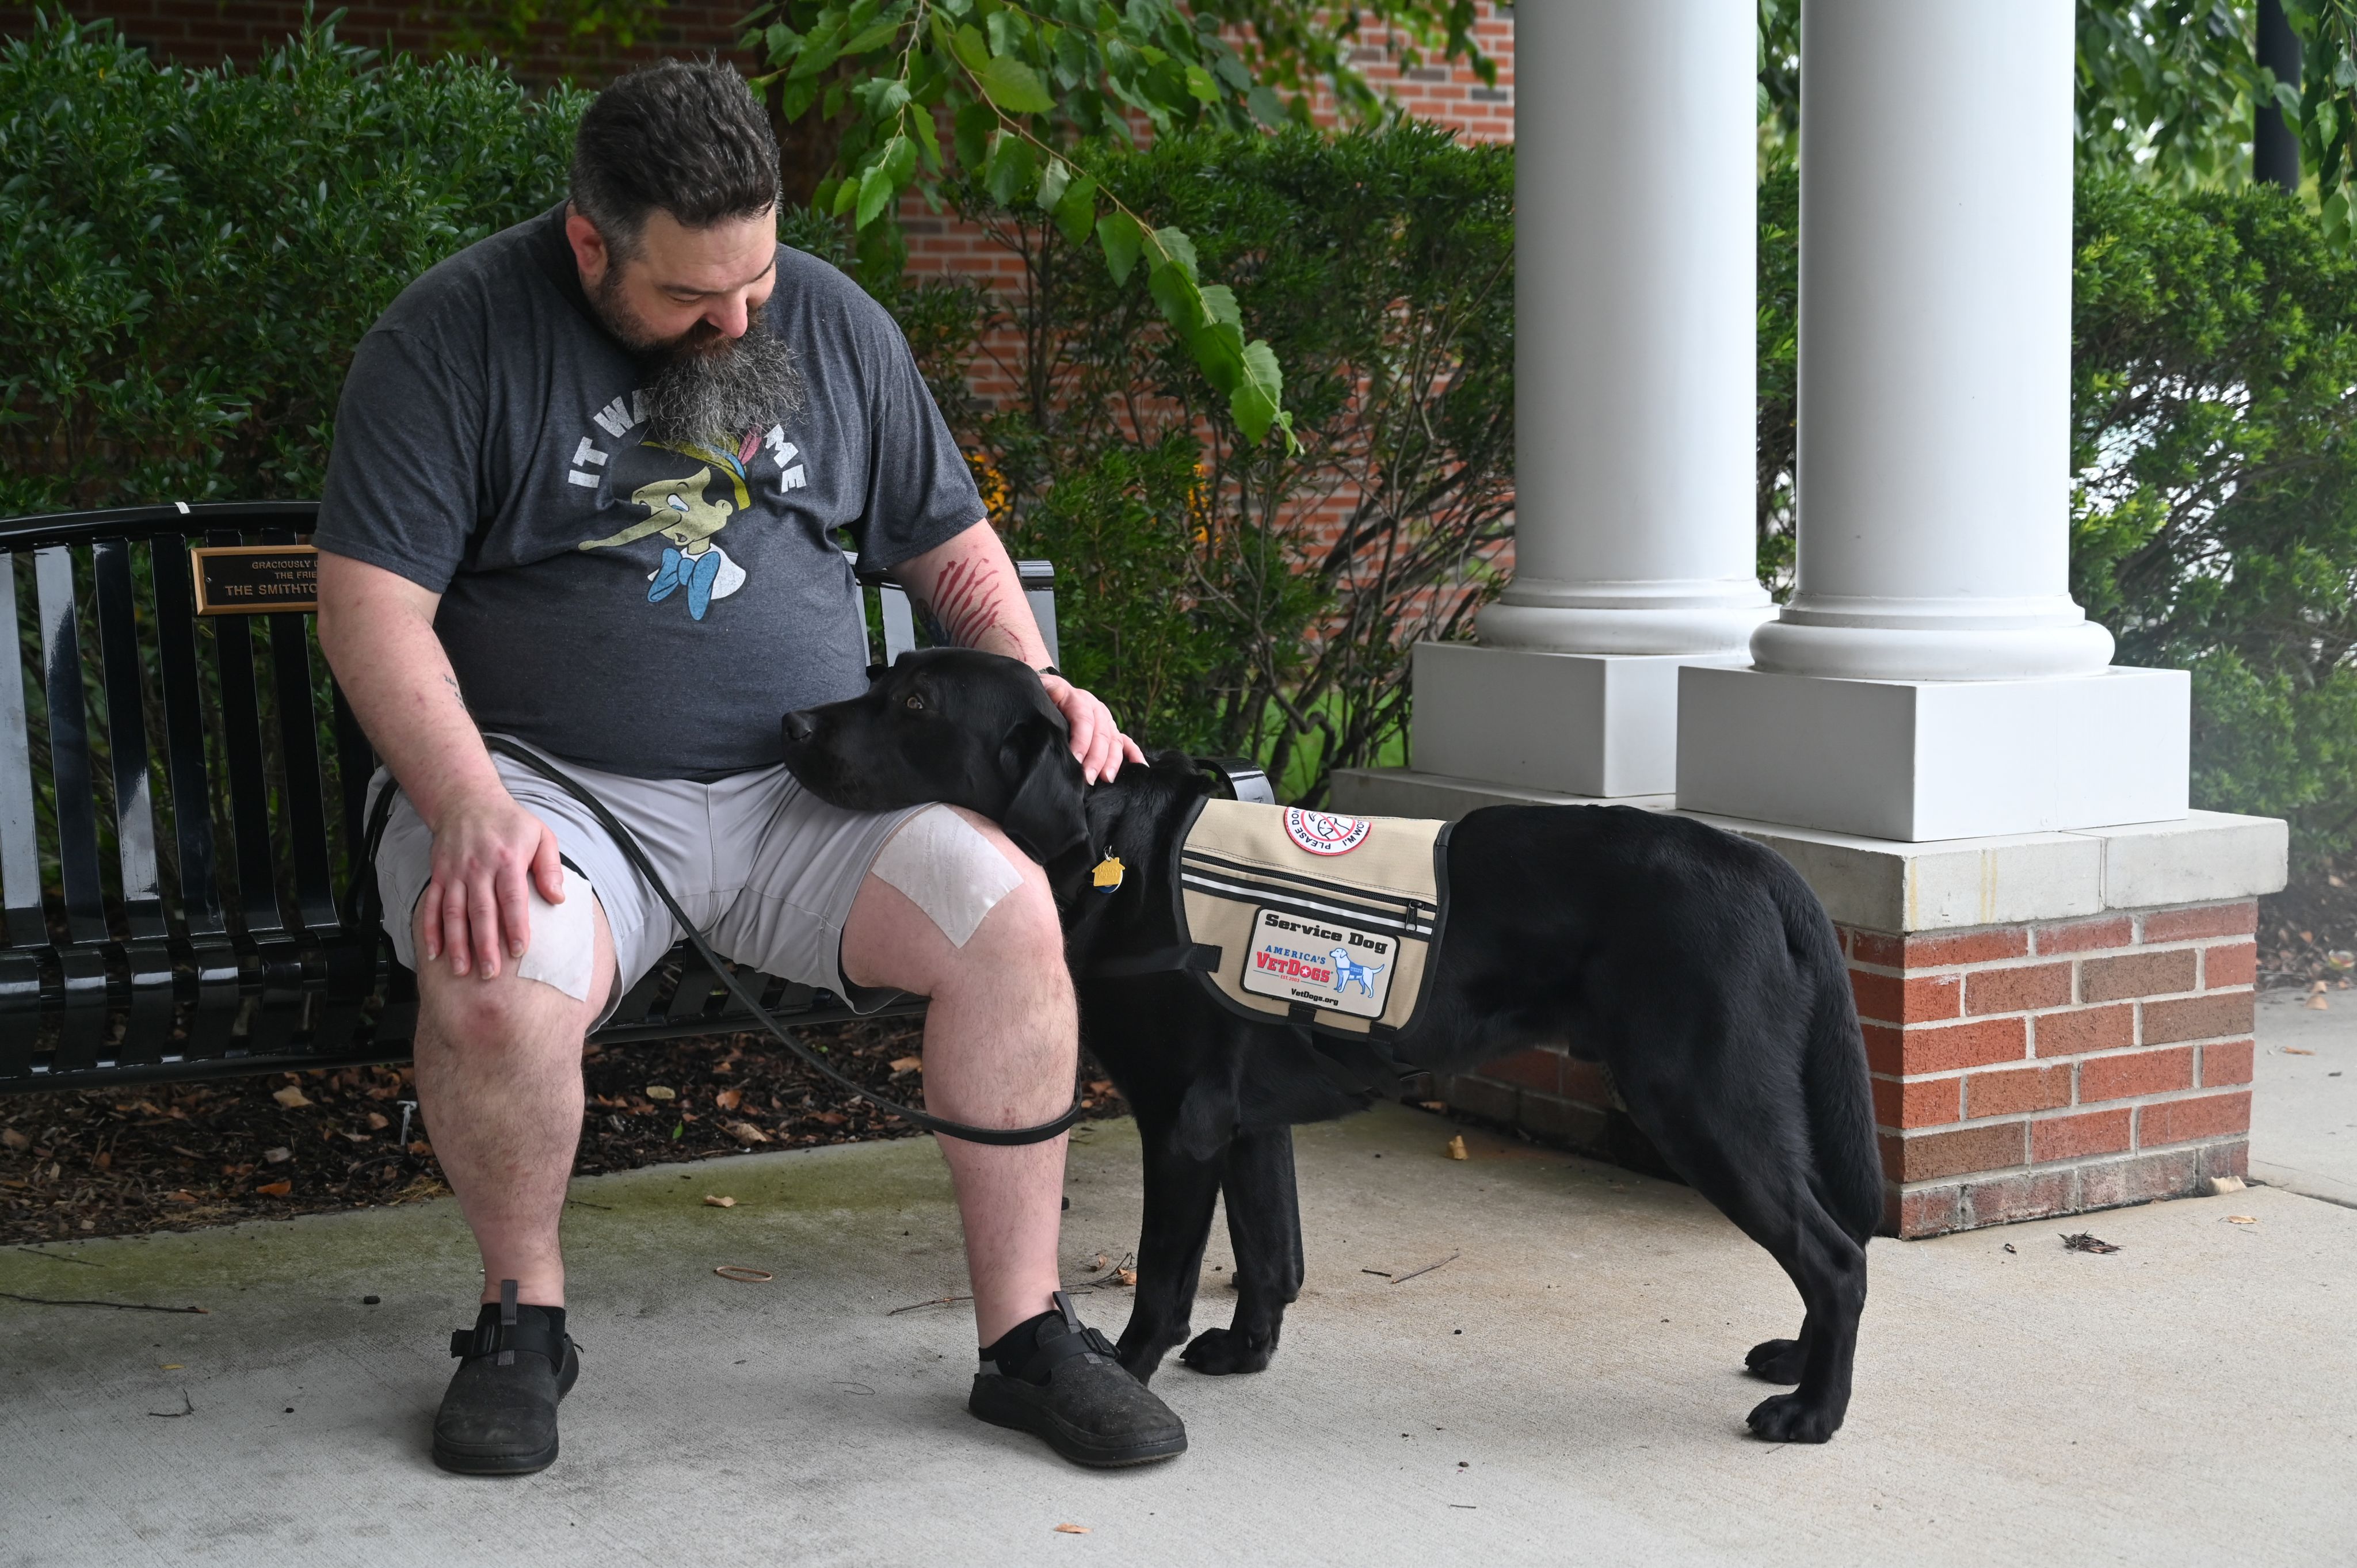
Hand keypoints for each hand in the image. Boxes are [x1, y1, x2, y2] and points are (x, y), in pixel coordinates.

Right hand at [420, 784, 565, 979]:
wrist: (467, 799)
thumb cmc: (510, 822)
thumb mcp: (540, 835)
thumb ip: (550, 867)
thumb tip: (557, 898)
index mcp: (507, 860)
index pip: (513, 898)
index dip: (516, 925)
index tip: (520, 950)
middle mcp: (478, 868)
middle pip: (481, 911)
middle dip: (485, 945)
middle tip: (490, 973)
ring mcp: (455, 872)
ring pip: (454, 913)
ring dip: (457, 944)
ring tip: (462, 971)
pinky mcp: (438, 874)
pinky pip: (433, 906)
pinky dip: (431, 930)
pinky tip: (435, 952)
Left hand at [1040, 672, 1145, 783]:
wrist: (1054, 692)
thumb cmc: (1045, 696)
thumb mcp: (1043, 689)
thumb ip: (1048, 689)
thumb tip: (1055, 692)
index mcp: (1080, 700)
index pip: (1084, 722)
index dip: (1081, 742)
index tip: (1075, 761)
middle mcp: (1097, 710)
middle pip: (1101, 735)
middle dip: (1096, 759)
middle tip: (1089, 778)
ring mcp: (1107, 721)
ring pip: (1114, 742)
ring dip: (1113, 762)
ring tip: (1107, 779)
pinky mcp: (1112, 731)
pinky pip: (1126, 742)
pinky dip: (1134, 754)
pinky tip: (1140, 767)